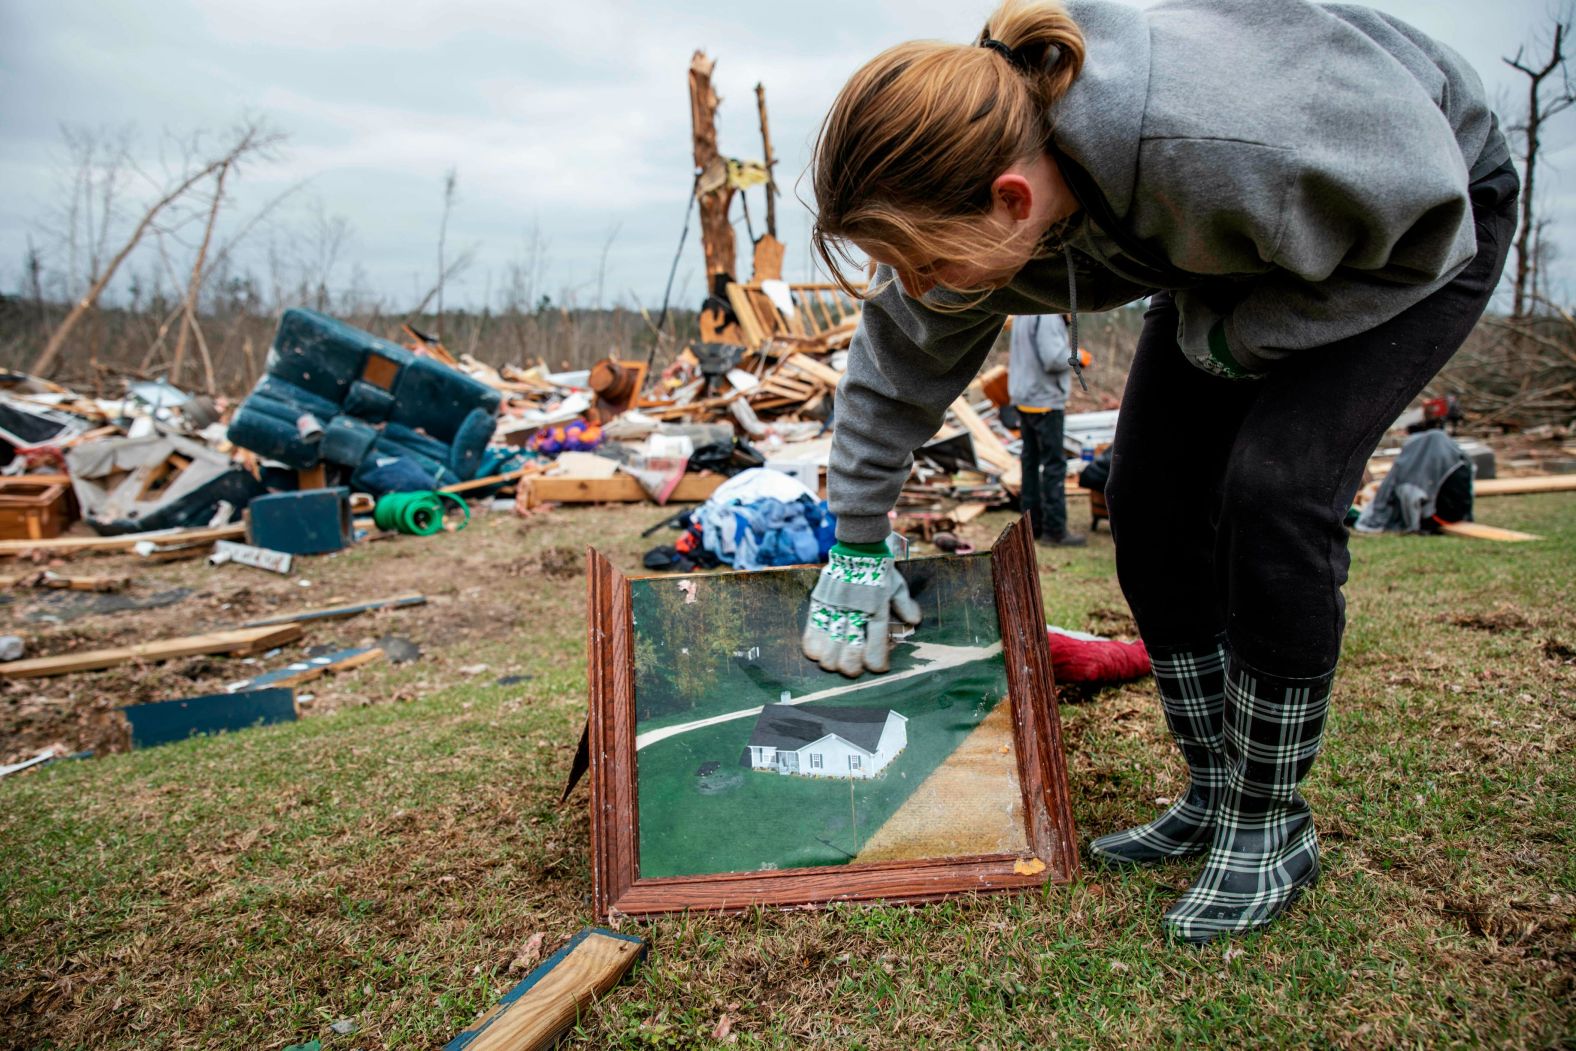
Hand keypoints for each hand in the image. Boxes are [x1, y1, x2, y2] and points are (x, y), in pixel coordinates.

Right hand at [801, 542, 922, 677]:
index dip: (876, 664)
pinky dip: (813, 647)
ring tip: (834, 662)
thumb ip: (905, 605)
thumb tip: (914, 622)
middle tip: (853, 669)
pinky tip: (817, 653)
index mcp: (877, 609)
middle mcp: (855, 611)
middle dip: (851, 668)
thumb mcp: (897, 586)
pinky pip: (812, 630)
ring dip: (831, 661)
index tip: (877, 668)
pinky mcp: (820, 602)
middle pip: (849, 654)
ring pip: (829, 648)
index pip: (875, 647)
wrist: (858, 546)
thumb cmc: (880, 569)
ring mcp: (835, 607)